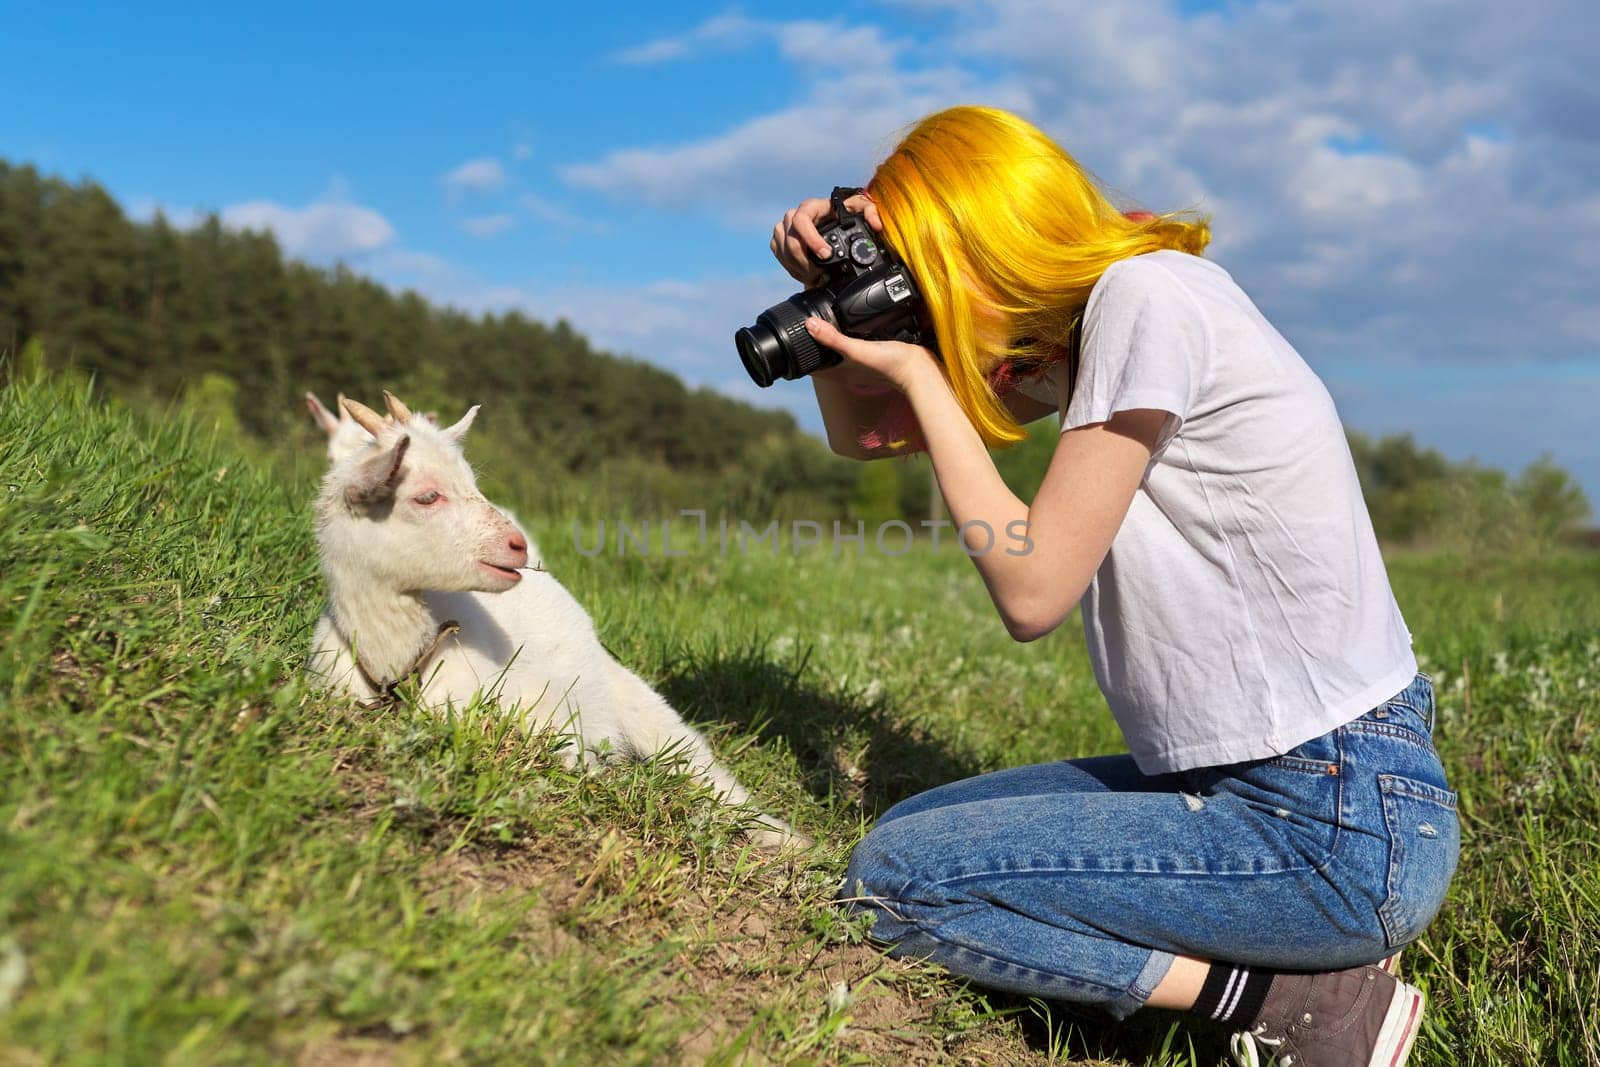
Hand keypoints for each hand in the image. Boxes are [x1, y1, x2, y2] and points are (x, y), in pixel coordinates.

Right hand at [770, 192, 882, 285]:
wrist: (832, 223)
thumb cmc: (845, 214)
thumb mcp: (861, 209)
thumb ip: (870, 211)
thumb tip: (875, 224)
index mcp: (812, 206)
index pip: (802, 219)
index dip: (811, 239)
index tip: (825, 255)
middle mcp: (794, 215)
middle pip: (790, 239)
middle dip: (804, 261)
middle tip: (819, 274)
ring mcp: (785, 227)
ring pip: (783, 249)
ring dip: (798, 267)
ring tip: (814, 276)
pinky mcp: (779, 239)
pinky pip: (779, 254)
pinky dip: (791, 267)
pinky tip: (805, 273)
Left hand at [804, 316, 938, 394]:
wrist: (920, 369)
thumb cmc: (890, 365)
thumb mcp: (857, 350)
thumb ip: (834, 339)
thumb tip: (809, 325)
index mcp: (839, 371)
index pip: (811, 364)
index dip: (801, 351)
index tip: (793, 335)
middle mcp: (848, 368)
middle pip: (823, 355)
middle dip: (814, 341)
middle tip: (805, 322)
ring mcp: (861, 362)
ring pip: (838, 349)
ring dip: (831, 337)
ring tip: (823, 319)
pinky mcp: (873, 353)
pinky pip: (855, 343)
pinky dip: (849, 334)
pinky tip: (852, 322)